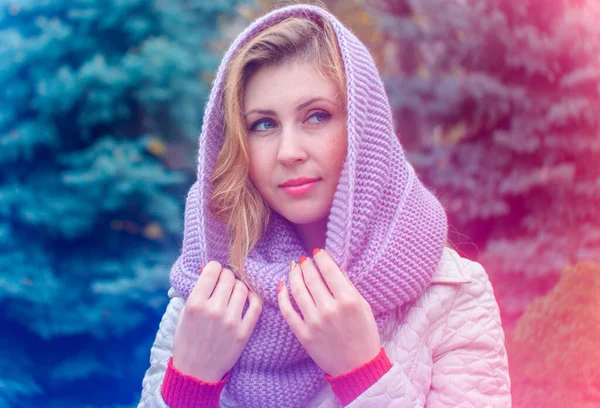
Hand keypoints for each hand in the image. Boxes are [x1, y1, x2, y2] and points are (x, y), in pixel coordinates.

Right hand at [172, 261, 262, 381]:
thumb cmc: (187, 340)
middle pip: (229, 277)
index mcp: (195, 304)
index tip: (214, 272)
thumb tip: (208, 270)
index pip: (213, 270)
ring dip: (238, 287)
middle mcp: (213, 310)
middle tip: (224, 282)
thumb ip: (196, 291)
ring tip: (233, 293)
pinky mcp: (244, 332)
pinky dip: (253, 298)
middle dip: (226, 276)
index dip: (214, 268)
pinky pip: (256, 305)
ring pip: (243, 288)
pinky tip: (248, 299)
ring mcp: (230, 322)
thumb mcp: (184, 314)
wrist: (195, 373)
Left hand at [277, 249, 380, 376]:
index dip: (321, 258)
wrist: (357, 367)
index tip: (317, 253)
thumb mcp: (364, 307)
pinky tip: (282, 285)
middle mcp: (329, 309)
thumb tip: (337, 265)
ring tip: (294, 267)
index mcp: (348, 300)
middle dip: (306, 265)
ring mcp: (314, 322)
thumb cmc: (365, 336)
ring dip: (294, 275)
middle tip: (304, 259)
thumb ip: (349, 286)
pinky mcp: (303, 334)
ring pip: (298, 290)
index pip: (329, 270)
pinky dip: (282, 296)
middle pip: (312, 278)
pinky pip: (288, 311)